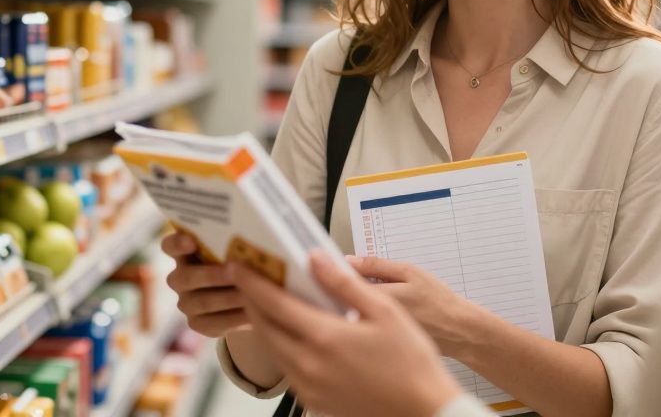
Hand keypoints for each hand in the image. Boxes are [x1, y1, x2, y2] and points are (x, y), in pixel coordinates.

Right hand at [161, 232, 247, 336]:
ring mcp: (186, 302)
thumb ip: (235, 247)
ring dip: (227, 298)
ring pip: (201, 302)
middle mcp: (181, 277)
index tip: (191, 242)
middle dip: (211, 275)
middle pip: (185, 277)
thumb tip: (247, 242)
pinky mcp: (198, 323)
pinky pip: (212, 323)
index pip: (170, 246)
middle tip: (235, 272)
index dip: (177, 243)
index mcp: (186, 252)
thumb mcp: (238, 252)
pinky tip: (252, 312)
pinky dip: (233, 318)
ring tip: (250, 294)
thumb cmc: (245, 264)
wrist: (252, 297)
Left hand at [231, 251, 464, 416]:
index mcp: (324, 338)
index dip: (251, 283)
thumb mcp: (385, 311)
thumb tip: (316, 259)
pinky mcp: (315, 401)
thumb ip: (345, 284)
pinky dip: (280, 348)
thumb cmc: (411, 362)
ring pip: (272, 350)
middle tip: (246, 281)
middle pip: (264, 328)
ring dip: (263, 325)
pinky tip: (291, 336)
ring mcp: (310, 387)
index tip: (238, 267)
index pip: (273, 304)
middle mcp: (309, 365)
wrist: (423, 411)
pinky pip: (286, 369)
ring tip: (264, 304)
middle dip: (251, 302)